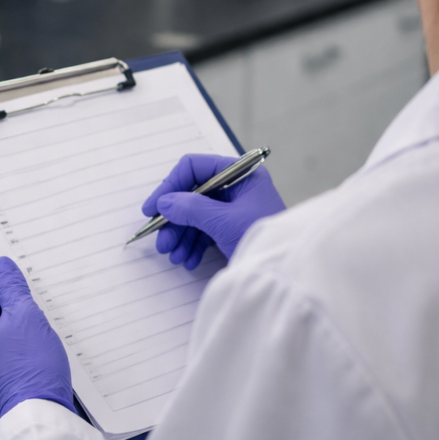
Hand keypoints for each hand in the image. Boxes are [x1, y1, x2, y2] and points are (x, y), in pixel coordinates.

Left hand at [0, 257, 74, 421]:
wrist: (37, 416)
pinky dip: (22, 353)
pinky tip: (40, 357)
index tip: (22, 279)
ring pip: (1, 336)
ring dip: (21, 331)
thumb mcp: (26, 316)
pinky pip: (7, 358)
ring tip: (42, 336)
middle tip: (38, 309)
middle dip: (15, 308)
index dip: (2, 279)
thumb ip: (12, 287)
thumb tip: (0, 266)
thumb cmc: (31, 366)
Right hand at [141, 153, 285, 267]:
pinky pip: (206, 230)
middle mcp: (236, 187)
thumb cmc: (262, 237)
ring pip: (196, 215)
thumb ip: (191, 208)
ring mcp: (234, 208)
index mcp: (239, 174)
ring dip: (181, 235)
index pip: (194, 168)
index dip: (169, 186)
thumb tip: (164, 202)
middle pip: (192, 194)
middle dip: (174, 219)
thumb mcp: (224, 222)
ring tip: (173, 255)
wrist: (286, 272)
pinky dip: (194, 244)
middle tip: (161, 242)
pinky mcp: (233, 228)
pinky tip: (187, 260)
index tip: (152, 209)